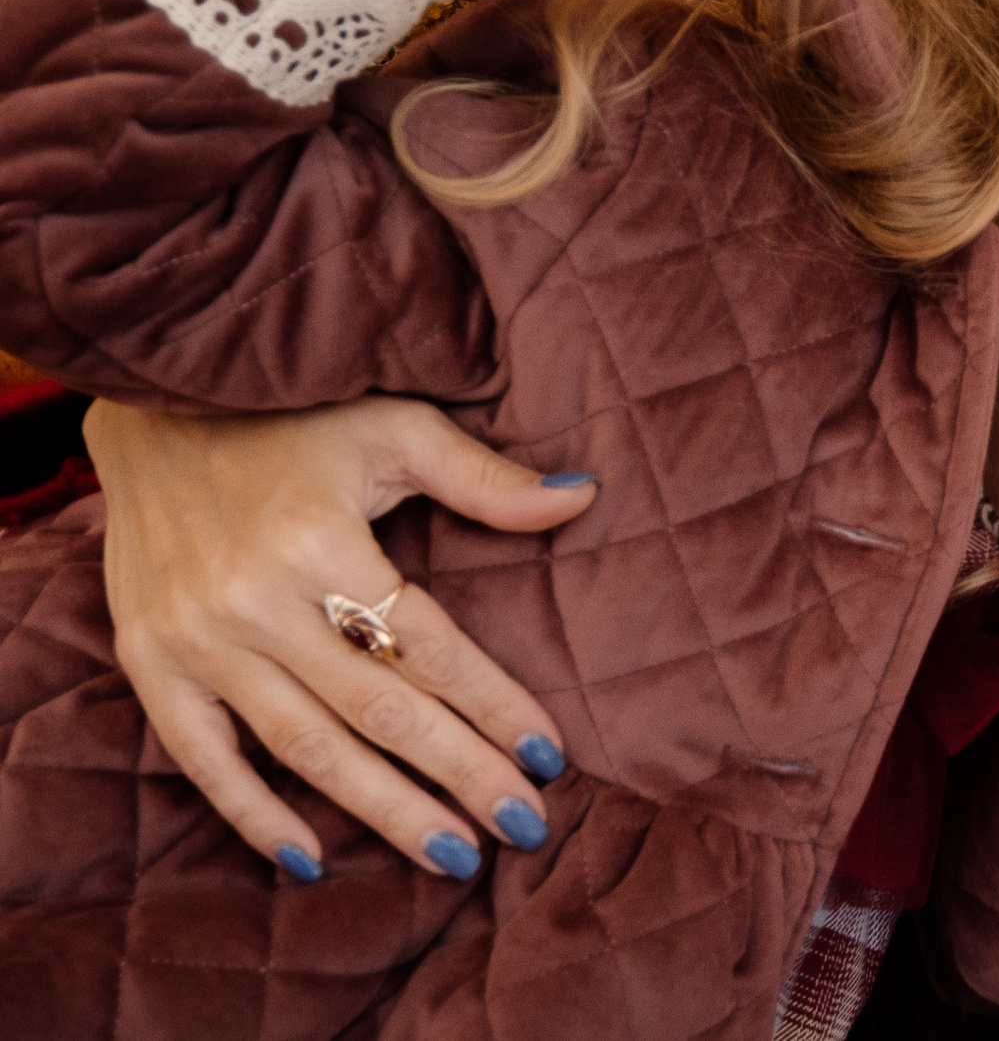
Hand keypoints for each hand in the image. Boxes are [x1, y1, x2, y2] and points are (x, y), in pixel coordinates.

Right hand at [88, 397, 598, 882]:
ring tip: (453, 856)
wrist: (155, 405)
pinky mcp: (147, 662)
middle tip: (525, 827)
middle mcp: (252, 599)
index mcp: (319, 540)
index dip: (493, 704)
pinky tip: (312, 859)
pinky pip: (203, 758)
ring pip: (305, 747)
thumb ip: (484, 476)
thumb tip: (583, 498)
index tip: (550, 755)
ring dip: (381, 810)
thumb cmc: (296, 417)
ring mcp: (193, 638)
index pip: (428, 646)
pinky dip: (254, 813)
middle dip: (458, 774)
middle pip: (376, 710)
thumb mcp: (396, 425)